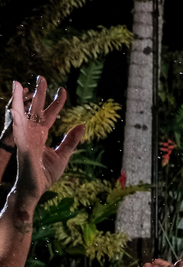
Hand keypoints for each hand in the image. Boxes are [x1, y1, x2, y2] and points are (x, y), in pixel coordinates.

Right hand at [10, 78, 83, 205]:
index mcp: (41, 135)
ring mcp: (25, 140)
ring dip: (19, 100)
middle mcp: (31, 134)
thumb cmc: (45, 174)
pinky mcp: (21, 148)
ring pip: (21, 116)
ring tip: (17, 85)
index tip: (63, 90)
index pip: (49, 115)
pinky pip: (18, 132)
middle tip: (42, 77)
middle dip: (39, 94)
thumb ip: (71, 140)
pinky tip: (15, 109)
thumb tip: (82, 124)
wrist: (34, 190)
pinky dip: (17, 120)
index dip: (56, 103)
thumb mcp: (63, 155)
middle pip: (35, 110)